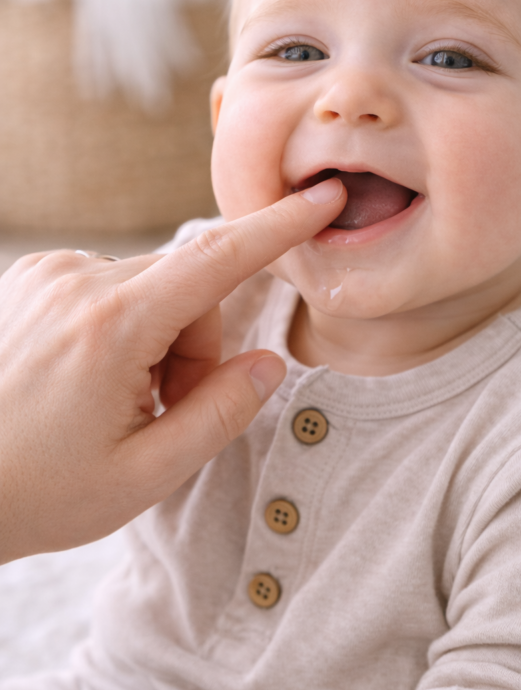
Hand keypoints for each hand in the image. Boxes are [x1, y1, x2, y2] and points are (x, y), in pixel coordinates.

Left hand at [0, 179, 344, 562]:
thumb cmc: (37, 492)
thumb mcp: (144, 474)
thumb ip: (220, 414)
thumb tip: (269, 364)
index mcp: (112, 326)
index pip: (218, 258)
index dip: (279, 229)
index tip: (321, 198)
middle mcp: (77, 282)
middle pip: (188, 284)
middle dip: (198, 344)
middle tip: (168, 410)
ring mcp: (47, 274)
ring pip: (151, 285)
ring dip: (159, 337)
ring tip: (120, 403)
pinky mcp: (31, 278)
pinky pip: (110, 285)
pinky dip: (122, 325)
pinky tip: (90, 378)